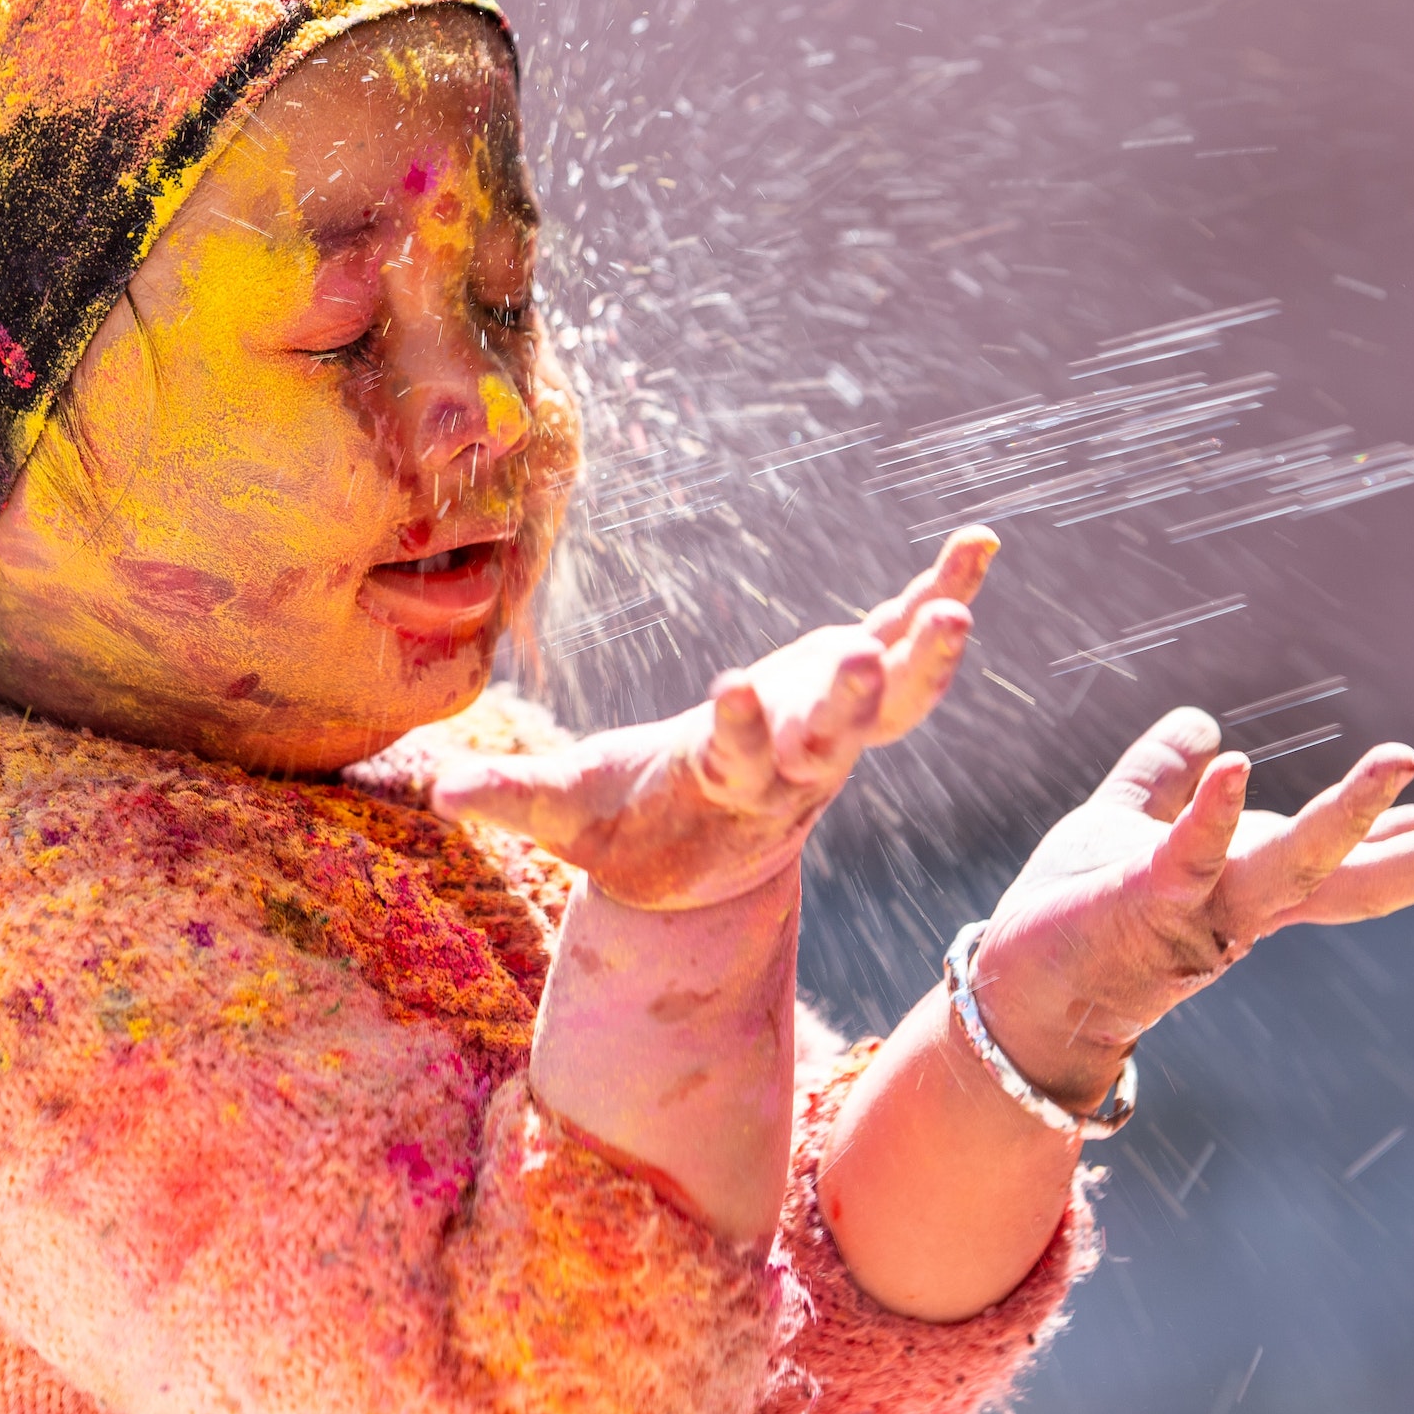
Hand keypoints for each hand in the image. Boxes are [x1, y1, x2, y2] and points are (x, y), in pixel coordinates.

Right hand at [432, 528, 997, 907]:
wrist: (706, 867)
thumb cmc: (625, 831)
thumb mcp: (565, 818)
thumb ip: (511, 800)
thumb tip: (434, 792)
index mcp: (721, 788)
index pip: (734, 762)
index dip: (737, 731)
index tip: (731, 691)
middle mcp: (792, 766)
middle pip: (829, 740)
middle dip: (845, 702)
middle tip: (860, 659)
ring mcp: (832, 731)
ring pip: (891, 705)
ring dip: (925, 660)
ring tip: (957, 610)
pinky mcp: (850, 694)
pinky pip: (903, 645)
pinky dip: (940, 596)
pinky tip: (980, 546)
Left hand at [975, 707, 1413, 1110]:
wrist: (1014, 988)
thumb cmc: (1072, 911)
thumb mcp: (1126, 825)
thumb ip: (1163, 776)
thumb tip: (1202, 725)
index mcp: (1249, 881)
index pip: (1351, 857)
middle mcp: (1243, 904)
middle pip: (1357, 877)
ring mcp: (1200, 909)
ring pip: (1295, 866)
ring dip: (1347, 816)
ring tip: (1396, 760)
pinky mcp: (1142, 903)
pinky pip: (1188, 856)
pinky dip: (1212, 812)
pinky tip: (1234, 763)